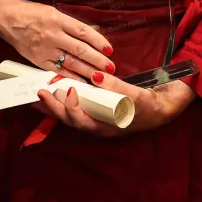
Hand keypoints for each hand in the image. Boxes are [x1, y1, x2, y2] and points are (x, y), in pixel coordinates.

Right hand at [0, 0, 115, 81]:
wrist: (8, 19)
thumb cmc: (32, 13)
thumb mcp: (53, 12)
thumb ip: (71, 24)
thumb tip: (93, 30)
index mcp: (58, 19)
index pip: (83, 31)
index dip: (98, 41)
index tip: (110, 49)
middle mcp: (52, 35)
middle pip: (79, 49)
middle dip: (97, 60)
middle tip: (110, 68)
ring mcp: (45, 50)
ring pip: (70, 63)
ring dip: (87, 71)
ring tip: (101, 77)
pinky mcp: (38, 61)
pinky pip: (57, 71)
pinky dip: (71, 77)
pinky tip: (82, 82)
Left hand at [33, 72, 195, 136]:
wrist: (161, 109)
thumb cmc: (149, 105)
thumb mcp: (135, 96)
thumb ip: (115, 86)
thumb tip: (94, 75)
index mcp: (105, 127)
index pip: (82, 122)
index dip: (72, 108)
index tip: (69, 90)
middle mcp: (96, 126)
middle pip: (69, 120)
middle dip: (53, 107)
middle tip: (39, 92)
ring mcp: (95, 119)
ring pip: (69, 115)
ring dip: (54, 104)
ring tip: (39, 94)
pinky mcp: (96, 111)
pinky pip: (75, 107)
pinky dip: (63, 100)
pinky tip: (55, 91)